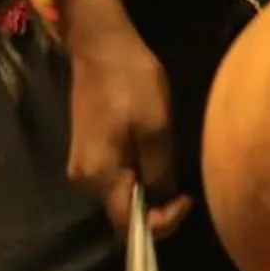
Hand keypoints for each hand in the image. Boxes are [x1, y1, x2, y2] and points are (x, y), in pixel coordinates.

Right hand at [60, 0, 190, 239]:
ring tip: (171, 168)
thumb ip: (159, 170)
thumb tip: (162, 201)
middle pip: (122, 212)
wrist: (102, 47)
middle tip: (184, 190)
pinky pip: (116, 177)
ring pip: (121, 193)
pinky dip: (138, 175)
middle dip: (156, 207)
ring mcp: (83, 164)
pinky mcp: (88, 150)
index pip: (128, 224)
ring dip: (148, 190)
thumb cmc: (132, 82)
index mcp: (98, 175)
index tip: (186, 199)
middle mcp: (84, 178)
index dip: (161, 222)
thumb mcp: (157, 126)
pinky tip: (154, 158)